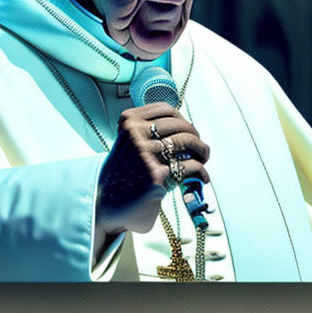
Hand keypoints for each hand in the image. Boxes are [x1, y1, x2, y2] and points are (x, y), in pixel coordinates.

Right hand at [95, 103, 209, 237]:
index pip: (166, 110)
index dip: (183, 119)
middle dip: (195, 136)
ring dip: (202, 150)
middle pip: (179, 125)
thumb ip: (147, 132)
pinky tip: (202, 176)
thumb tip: (183, 130)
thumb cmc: (122, 174)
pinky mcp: (156, 174)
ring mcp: (145, 153)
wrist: (107, 203)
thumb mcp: (127, 143)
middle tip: (200, 147)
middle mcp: (135, 134)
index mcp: (128, 121)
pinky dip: (200, 171)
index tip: (189, 129)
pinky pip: (189, 166)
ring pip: (186, 142)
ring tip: (204, 158)